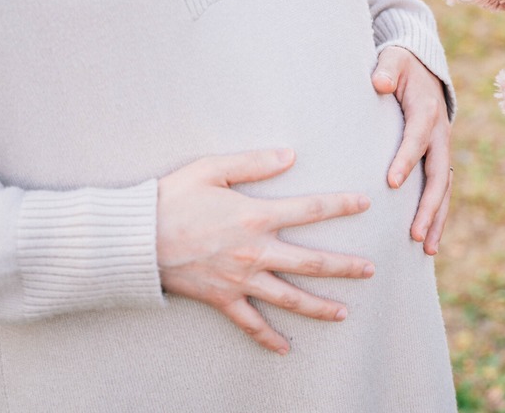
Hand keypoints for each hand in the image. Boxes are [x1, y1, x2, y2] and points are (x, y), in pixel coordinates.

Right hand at [157, 149, 373, 354]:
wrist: (133, 239)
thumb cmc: (171, 198)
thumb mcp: (211, 168)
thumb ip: (253, 162)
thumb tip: (291, 154)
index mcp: (255, 216)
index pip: (309, 210)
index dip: (340, 206)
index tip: (365, 203)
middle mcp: (254, 252)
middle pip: (311, 262)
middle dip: (344, 267)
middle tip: (371, 270)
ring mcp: (240, 280)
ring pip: (289, 297)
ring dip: (319, 307)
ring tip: (344, 314)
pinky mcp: (221, 299)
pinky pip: (249, 323)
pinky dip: (268, 338)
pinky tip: (285, 349)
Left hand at [372, 46, 452, 254]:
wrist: (425, 68)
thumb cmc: (401, 66)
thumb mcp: (393, 60)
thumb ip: (386, 69)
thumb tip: (379, 83)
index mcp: (427, 110)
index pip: (417, 138)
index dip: (406, 159)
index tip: (392, 182)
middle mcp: (440, 133)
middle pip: (438, 174)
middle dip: (428, 206)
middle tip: (415, 234)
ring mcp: (441, 149)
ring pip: (443, 188)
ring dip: (436, 218)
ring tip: (427, 249)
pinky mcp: (437, 159)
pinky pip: (440, 190)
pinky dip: (436, 215)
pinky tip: (427, 241)